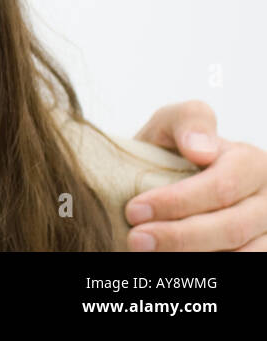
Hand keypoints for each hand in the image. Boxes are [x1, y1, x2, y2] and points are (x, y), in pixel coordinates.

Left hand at [125, 100, 266, 250]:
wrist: (169, 178)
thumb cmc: (173, 150)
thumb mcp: (172, 124)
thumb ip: (188, 122)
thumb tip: (201, 150)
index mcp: (250, 162)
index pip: (221, 187)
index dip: (177, 202)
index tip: (134, 210)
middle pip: (231, 227)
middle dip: (179, 236)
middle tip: (136, 239)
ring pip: (241, 254)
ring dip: (193, 257)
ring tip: (149, 253)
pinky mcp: (261, 250)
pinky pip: (244, 265)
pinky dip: (211, 267)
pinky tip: (174, 263)